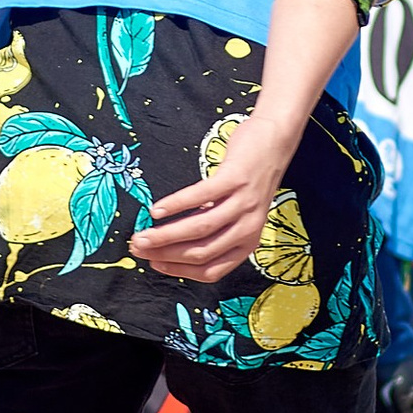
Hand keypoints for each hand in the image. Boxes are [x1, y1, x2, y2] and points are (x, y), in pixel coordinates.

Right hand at [132, 125, 289, 281]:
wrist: (274, 141)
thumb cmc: (250, 180)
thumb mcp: (238, 214)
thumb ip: (214, 230)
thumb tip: (173, 243)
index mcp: (247, 243)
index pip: (211, 270)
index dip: (178, 270)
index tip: (153, 265)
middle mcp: (248, 228)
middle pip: (201, 252)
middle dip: (165, 254)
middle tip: (138, 248)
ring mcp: (243, 203)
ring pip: (200, 228)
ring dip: (166, 235)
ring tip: (142, 234)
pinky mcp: (236, 179)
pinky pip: (201, 196)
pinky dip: (175, 205)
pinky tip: (156, 209)